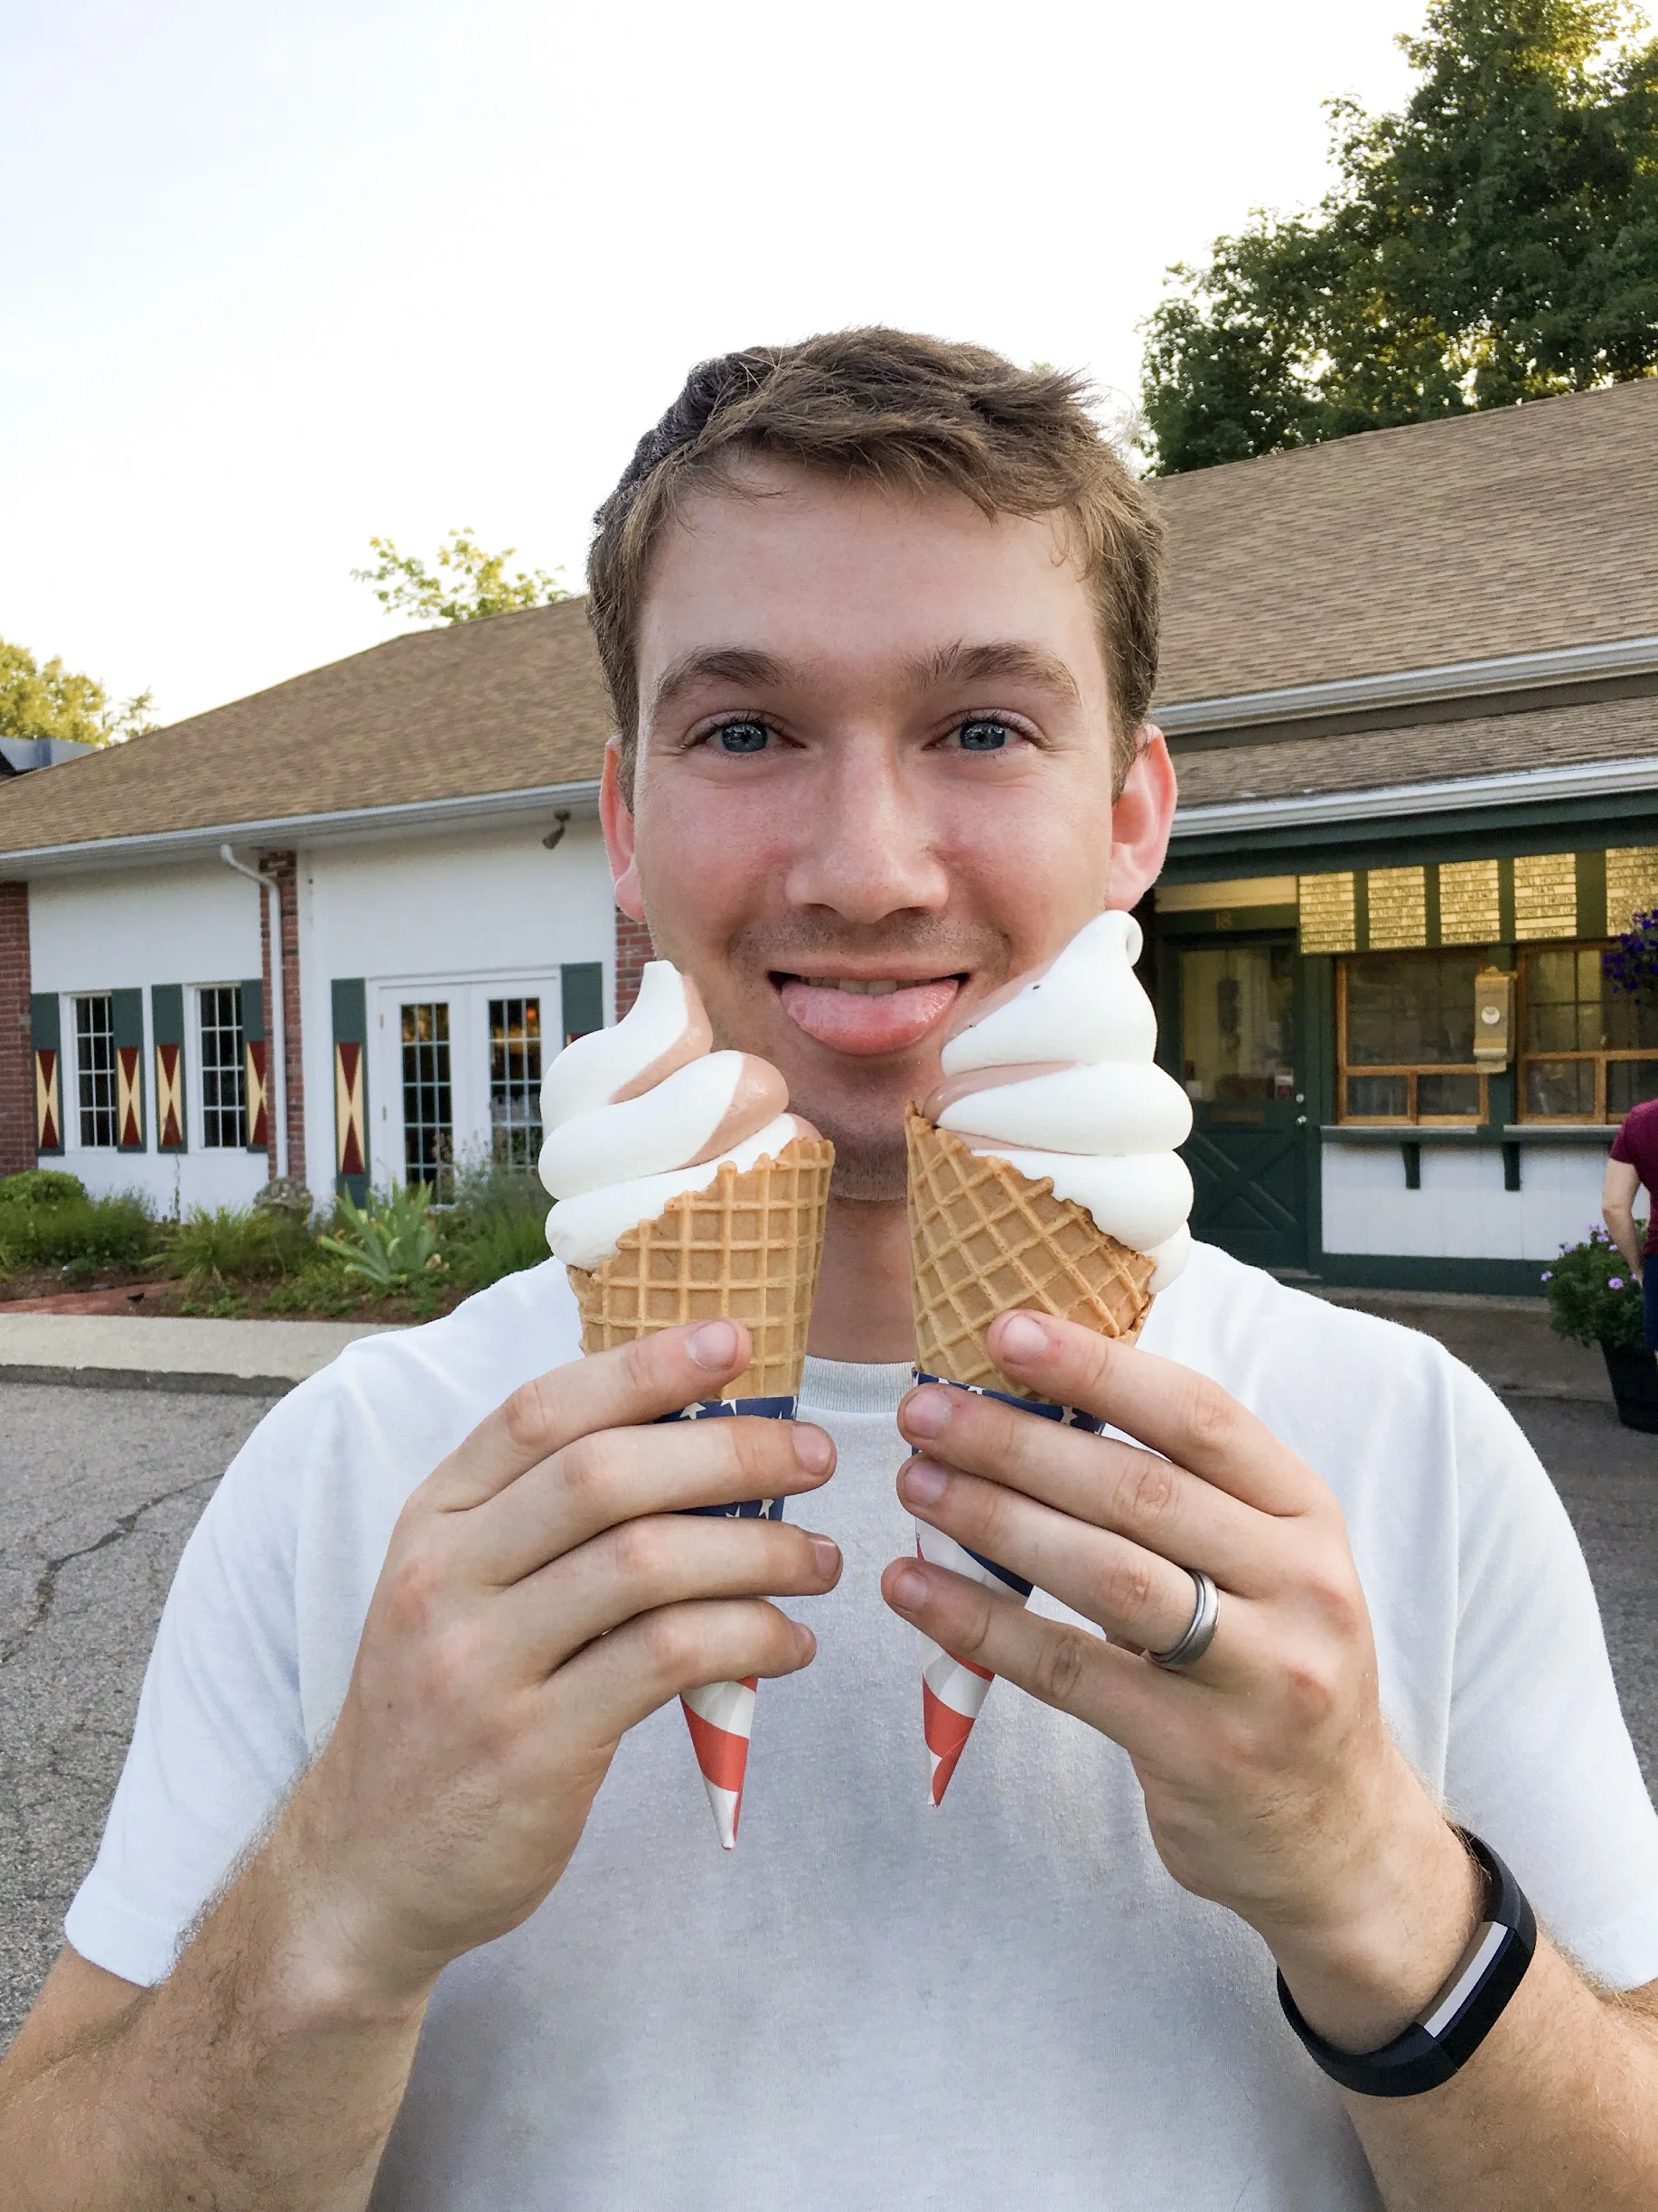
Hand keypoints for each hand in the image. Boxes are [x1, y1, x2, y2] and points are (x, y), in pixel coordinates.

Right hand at [287, 1319, 838, 2007]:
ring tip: (818, 1561)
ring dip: (758, 1552)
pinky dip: (748, 1639)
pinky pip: (665, 1662)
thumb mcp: (458, 1589)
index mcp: (433, 1519)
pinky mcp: (534, 1747)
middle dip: (728, 1452)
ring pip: (647, 1565)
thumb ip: (542, 1514)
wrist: (366, 1868)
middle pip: (605, 1476)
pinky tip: (789, 1644)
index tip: (736, 1339)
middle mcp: (447, 1578)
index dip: (644, 1365)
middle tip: (814, 1457)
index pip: (541, 1410)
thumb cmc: (442, 1708)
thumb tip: (693, 1434)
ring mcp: (483, 1665)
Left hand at [882, 1309, 1479, 2051]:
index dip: (1099, 1366)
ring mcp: (1261, 1674)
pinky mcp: (1203, 1754)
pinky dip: (982, 1625)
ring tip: (914, 1484)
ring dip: (996, 1520)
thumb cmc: (1268, 1664)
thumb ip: (1175, 1491)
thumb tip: (1030, 1399)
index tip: (1005, 1330)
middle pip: (1141, 1491)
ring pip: (1109, 1575)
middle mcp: (1300, 1584)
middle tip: (924, 1409)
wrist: (1336, 1834)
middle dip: (1020, 1440)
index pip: (1199, 1415)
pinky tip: (915, 1588)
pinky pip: (1073, 1673)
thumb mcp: (1262, 1561)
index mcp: (1306, 1512)